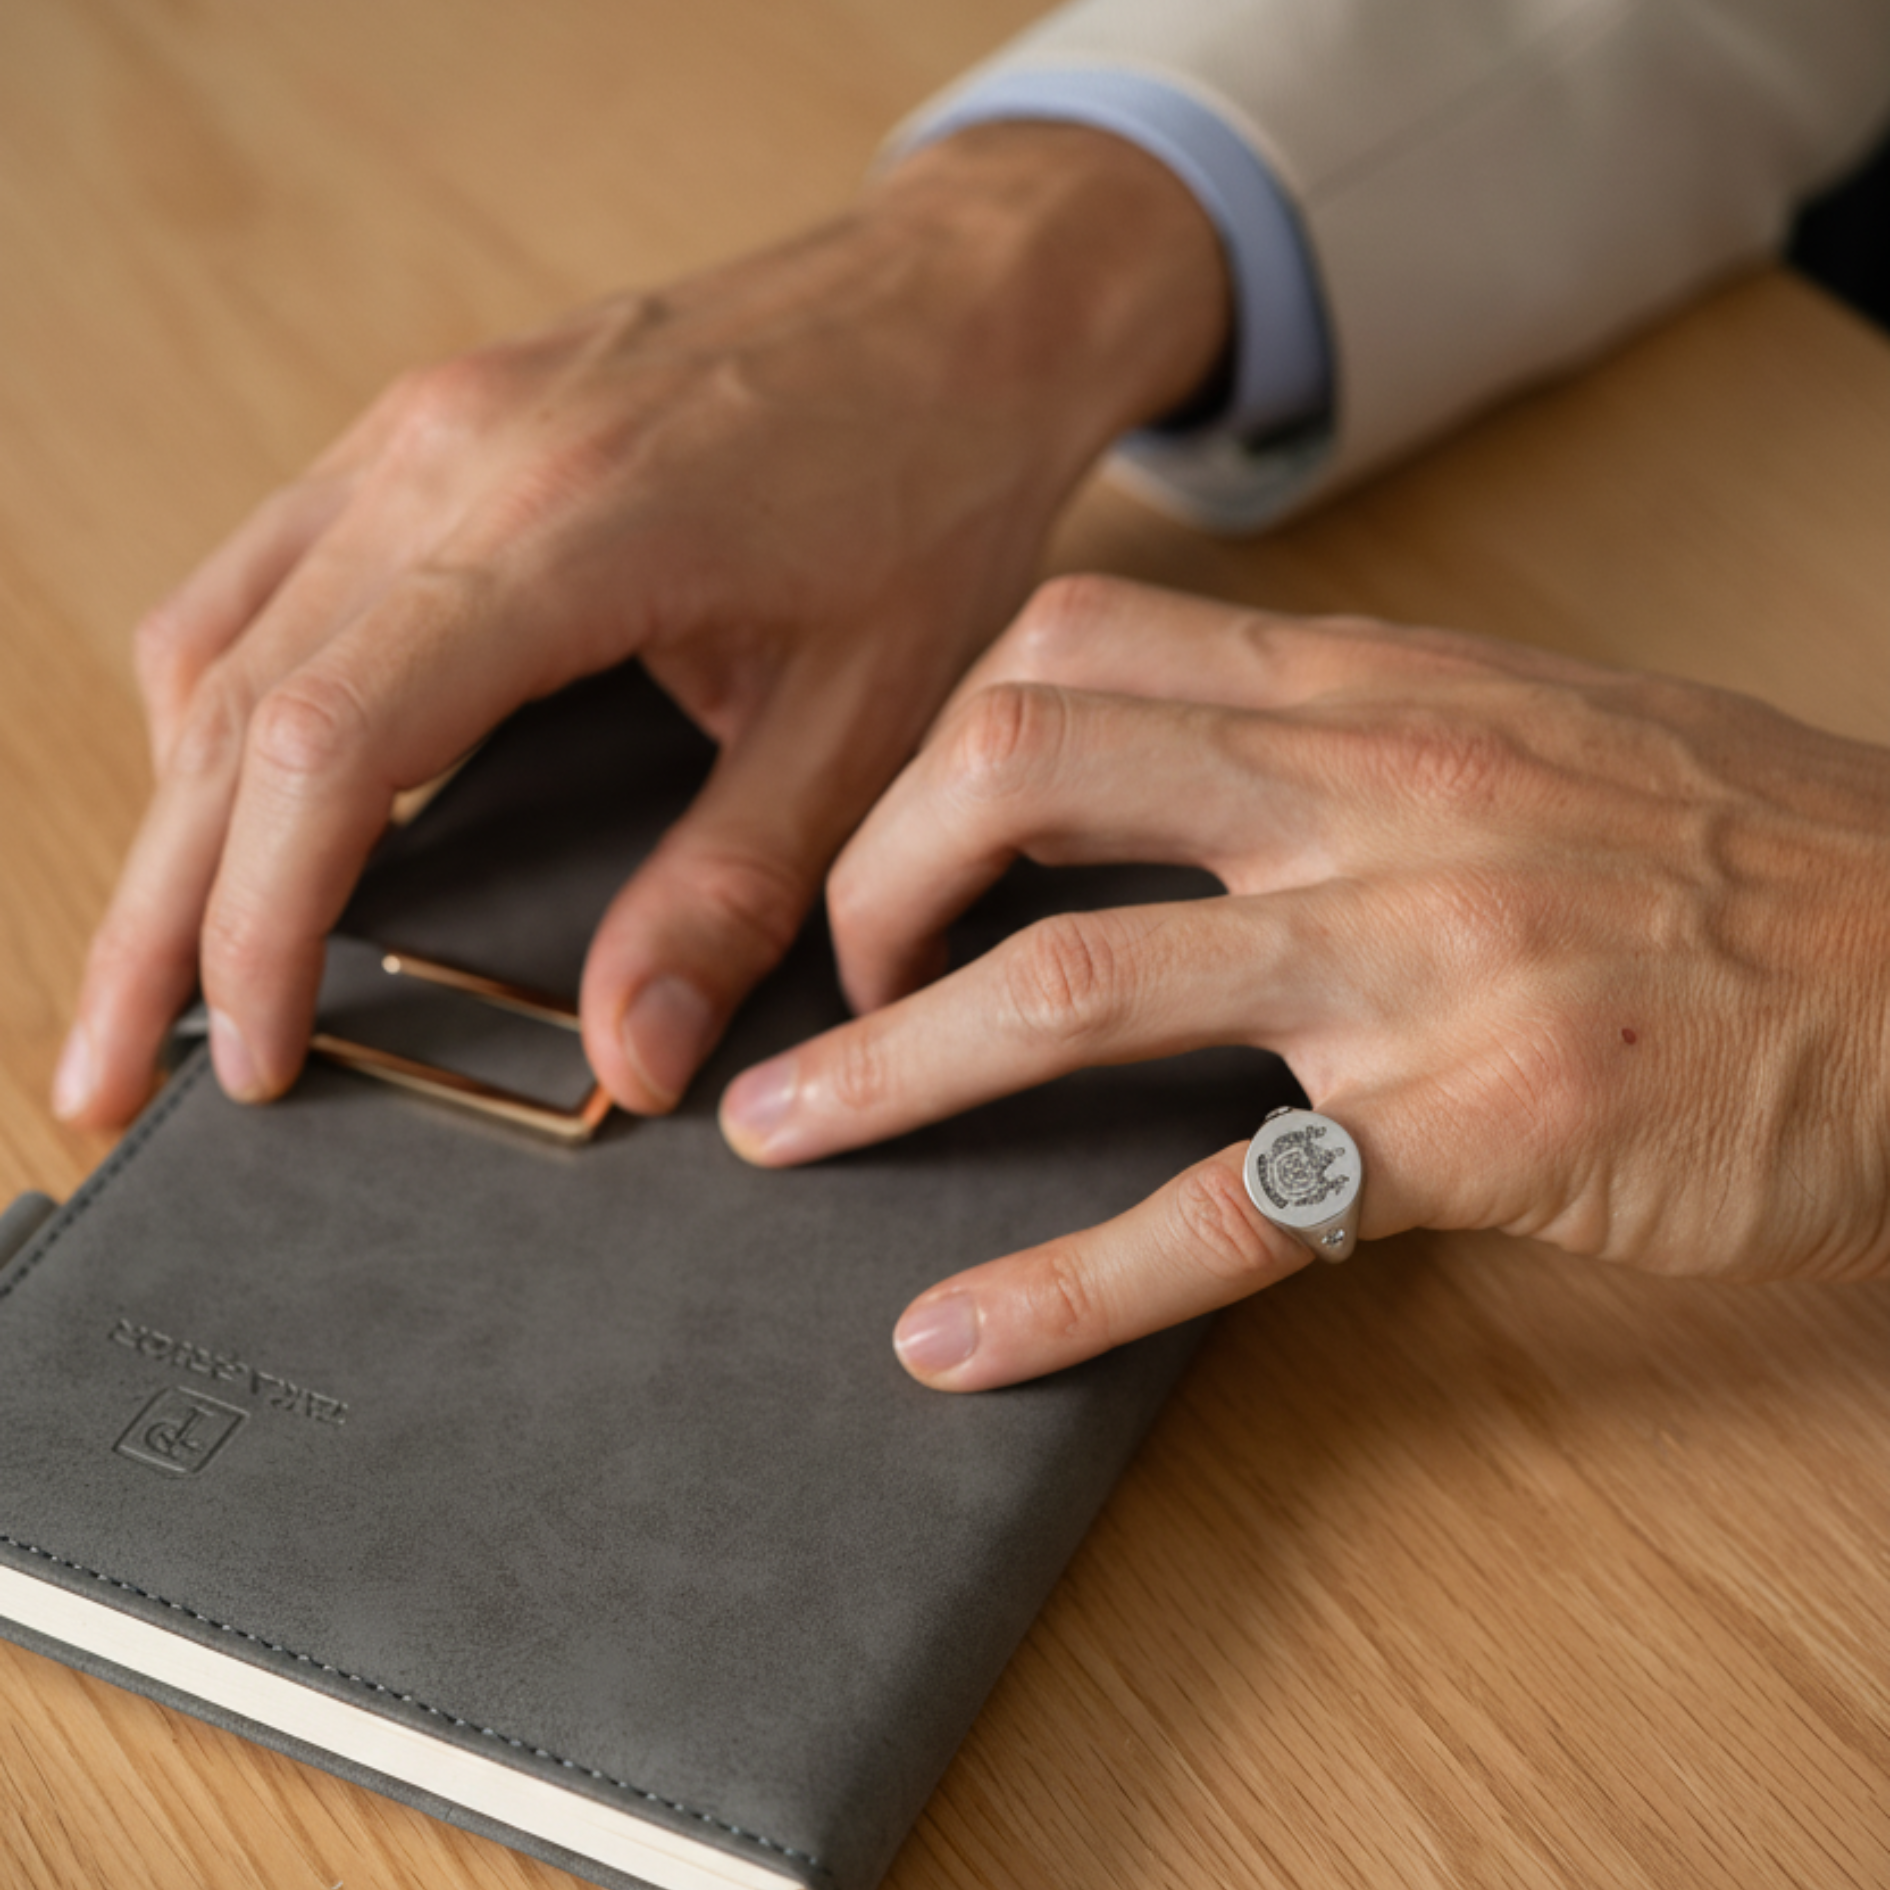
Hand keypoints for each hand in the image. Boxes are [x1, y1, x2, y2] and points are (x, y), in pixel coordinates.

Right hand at [54, 126, 1227, 1128]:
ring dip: (172, 811)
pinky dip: (229, 703)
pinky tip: (245, 793)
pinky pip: (269, 570)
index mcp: (564, 526)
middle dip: (158, 910)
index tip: (256, 1057)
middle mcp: (451, 453)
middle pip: (228, 706)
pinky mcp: (434, 421)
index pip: (331, 749)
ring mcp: (424, 423)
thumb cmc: (937, 490)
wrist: (961, 308)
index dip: (261, 924)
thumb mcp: (868, 715)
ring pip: (220, 635)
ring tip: (157, 960)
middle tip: (108, 1067)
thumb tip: (627, 1058)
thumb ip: (736, 890)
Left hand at [720, 577, 1889, 1388]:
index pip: (1072, 644)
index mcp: (1371, 684)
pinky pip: (1225, 1208)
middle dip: (873, 882)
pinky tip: (960, 1335)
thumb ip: (1341, 726)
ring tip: (784, 1136)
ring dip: (896, 1068)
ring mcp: (1411, 956)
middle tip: (830, 988)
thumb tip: (1166, 759)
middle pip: (1018, 772)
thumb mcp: (1523, 719)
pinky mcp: (1471, 1124)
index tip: (899, 843)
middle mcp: (1366, 794)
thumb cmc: (1732, 843)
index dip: (935, 742)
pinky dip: (1065, 1285)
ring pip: (1078, 986)